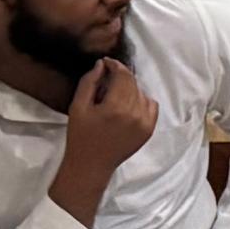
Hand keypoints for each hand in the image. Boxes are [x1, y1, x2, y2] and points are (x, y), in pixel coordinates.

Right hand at [60, 56, 159, 187]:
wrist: (91, 165)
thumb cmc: (80, 136)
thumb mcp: (78, 107)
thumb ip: (89, 82)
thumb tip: (101, 64)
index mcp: (116, 107)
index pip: (123, 76)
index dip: (115, 65)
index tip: (106, 63)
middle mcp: (135, 114)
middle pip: (133, 83)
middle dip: (120, 77)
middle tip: (106, 80)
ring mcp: (145, 123)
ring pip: (142, 93)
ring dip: (130, 89)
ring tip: (114, 96)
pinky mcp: (149, 130)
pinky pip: (151, 105)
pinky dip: (141, 101)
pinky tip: (127, 106)